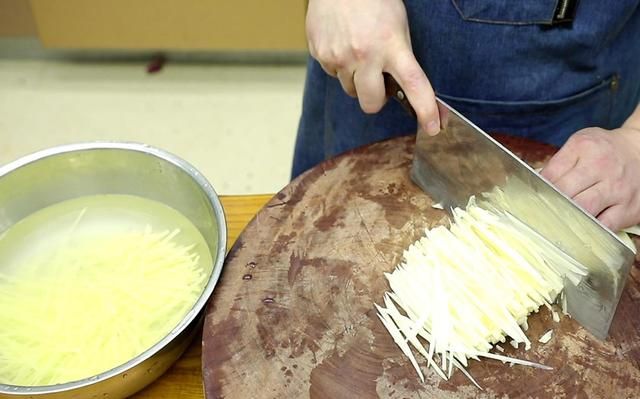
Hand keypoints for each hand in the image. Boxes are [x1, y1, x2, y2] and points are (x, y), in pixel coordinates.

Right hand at [306, 0, 440, 134]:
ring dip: (356, 79)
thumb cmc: (372, 0)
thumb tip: (403, 88)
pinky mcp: (321, 55)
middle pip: (371, 103)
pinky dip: (339, 65)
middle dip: (376, 100)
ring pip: (350, 90)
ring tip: (357, 51)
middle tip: (377, 83)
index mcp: (392, 45)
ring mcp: (340, 56)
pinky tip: (342, 43)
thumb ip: (399, 56)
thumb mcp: (397, 24)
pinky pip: (333, 74)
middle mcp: (365, 55)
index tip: (433, 127)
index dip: (425, 109)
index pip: (414, 84)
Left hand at [541, 126, 639, 230]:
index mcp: (584, 148)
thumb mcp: (580, 145)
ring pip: (584, 210)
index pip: (551, 174)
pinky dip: (589, 229)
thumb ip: (558, 163)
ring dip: (567, 218)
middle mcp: (602, 166)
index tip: (530, 199)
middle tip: (539, 213)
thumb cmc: (604, 150)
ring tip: (557, 222)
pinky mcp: (629, 208)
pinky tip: (581, 228)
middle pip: (565, 193)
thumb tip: (535, 184)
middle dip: (549, 204)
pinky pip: (604, 226)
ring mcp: (617, 188)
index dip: (537, 189)